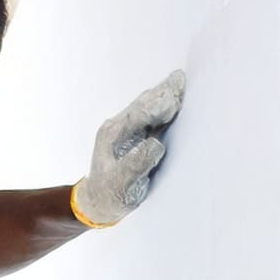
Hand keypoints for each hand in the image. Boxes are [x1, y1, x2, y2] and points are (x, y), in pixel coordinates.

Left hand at [73, 70, 184, 226]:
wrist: (99, 200)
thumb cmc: (110, 195)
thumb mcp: (122, 185)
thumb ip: (136, 164)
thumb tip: (156, 144)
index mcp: (112, 136)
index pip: (136, 116)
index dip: (155, 106)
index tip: (172, 99)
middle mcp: (118, 127)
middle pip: (142, 105)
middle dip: (162, 92)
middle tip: (180, 78)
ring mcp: (126, 129)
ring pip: (147, 106)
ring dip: (164, 94)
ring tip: (180, 80)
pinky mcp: (135, 133)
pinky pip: (151, 114)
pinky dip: (164, 104)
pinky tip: (175, 96)